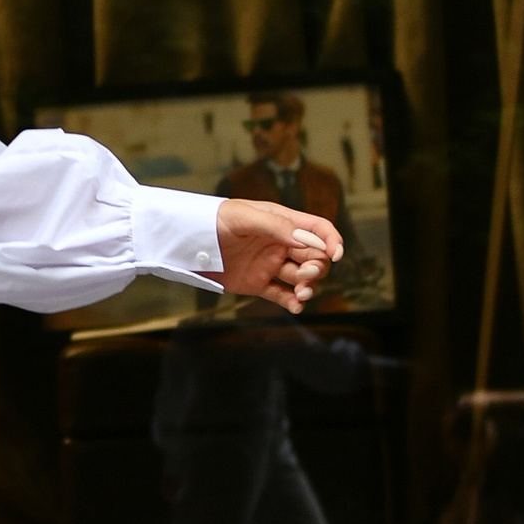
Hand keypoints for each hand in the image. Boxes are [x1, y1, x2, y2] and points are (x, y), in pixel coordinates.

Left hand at [215, 196, 341, 309]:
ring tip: (301, 294)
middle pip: (315, 257)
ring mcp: (271, 265)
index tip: (336, 254)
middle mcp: (281, 244)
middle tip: (305, 274)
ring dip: (308, 287)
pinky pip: (282, 295)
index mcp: (282, 222)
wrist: (188, 241)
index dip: (332, 240)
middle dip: (318, 267)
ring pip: (302, 279)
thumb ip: (276, 227)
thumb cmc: (215, 220)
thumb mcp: (245, 216)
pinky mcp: (258, 284)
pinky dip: (293, 302)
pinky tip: (296, 306)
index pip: (317, 230)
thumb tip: (308, 241)